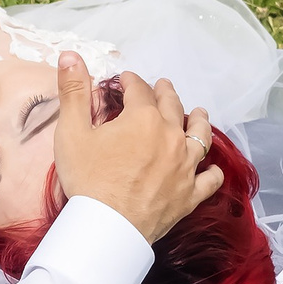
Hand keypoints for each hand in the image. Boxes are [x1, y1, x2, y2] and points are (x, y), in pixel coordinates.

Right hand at [52, 52, 223, 244]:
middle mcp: (170, 137)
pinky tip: (212, 168)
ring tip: (199, 112)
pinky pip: (208, 180)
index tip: (124, 79)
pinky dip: (211, 172)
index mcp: (143, 118)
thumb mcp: (71, 132)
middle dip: (166, 93)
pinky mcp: (189, 195)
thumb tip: (71, 55)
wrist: (107, 228)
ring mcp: (184, 167)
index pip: (140, 90)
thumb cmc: (87, 179)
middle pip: (173, 107)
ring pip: (199, 136)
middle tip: (163, 86)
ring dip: (198, 121)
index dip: (131, 81)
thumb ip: (73, 92)